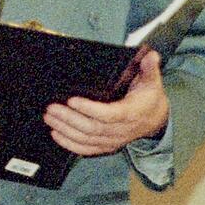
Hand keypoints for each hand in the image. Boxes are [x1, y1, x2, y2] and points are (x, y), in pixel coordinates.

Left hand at [45, 48, 168, 156]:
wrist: (155, 119)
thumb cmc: (149, 98)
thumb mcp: (152, 81)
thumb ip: (150, 68)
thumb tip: (151, 55)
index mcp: (131, 113)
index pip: (108, 115)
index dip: (89, 109)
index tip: (72, 100)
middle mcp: (121, 130)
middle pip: (91, 128)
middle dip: (69, 119)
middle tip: (52, 108)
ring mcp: (113, 141)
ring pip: (85, 140)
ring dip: (65, 130)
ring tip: (50, 118)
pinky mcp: (106, 146)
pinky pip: (86, 149)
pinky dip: (69, 144)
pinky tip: (56, 134)